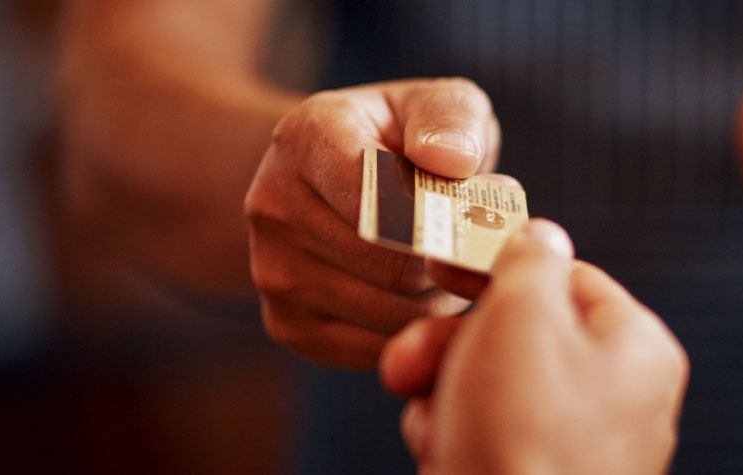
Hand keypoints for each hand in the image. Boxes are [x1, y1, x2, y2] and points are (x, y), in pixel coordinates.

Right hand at [245, 78, 500, 368]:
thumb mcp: (438, 107)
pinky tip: (421, 299)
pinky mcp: (286, 324)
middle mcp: (273, 205)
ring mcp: (271, 271)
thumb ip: (453, 119)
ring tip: (447, 269)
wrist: (338, 178)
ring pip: (390, 316)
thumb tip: (452, 161)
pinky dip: (412, 333)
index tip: (471, 216)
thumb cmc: (407, 140)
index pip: (381, 203)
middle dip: (447, 265)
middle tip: (471, 248)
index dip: (440, 220)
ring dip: (437, 303)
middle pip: (393, 268)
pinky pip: (373, 351)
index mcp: (307, 138)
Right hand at [380, 220, 689, 474]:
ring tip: (430, 418)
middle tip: (410, 359)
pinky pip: (487, 437)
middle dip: (454, 344)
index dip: (500, 270)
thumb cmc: (523, 438)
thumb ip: (531, 260)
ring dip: (444, 393)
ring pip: (493, 387)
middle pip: (523, 334)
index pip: (569, 276)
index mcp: (637, 347)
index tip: (444, 271)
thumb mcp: (523, 315)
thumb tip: (540, 235)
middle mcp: (620, 397)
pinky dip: (452, 438)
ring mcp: (581, 447)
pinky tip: (440, 453)